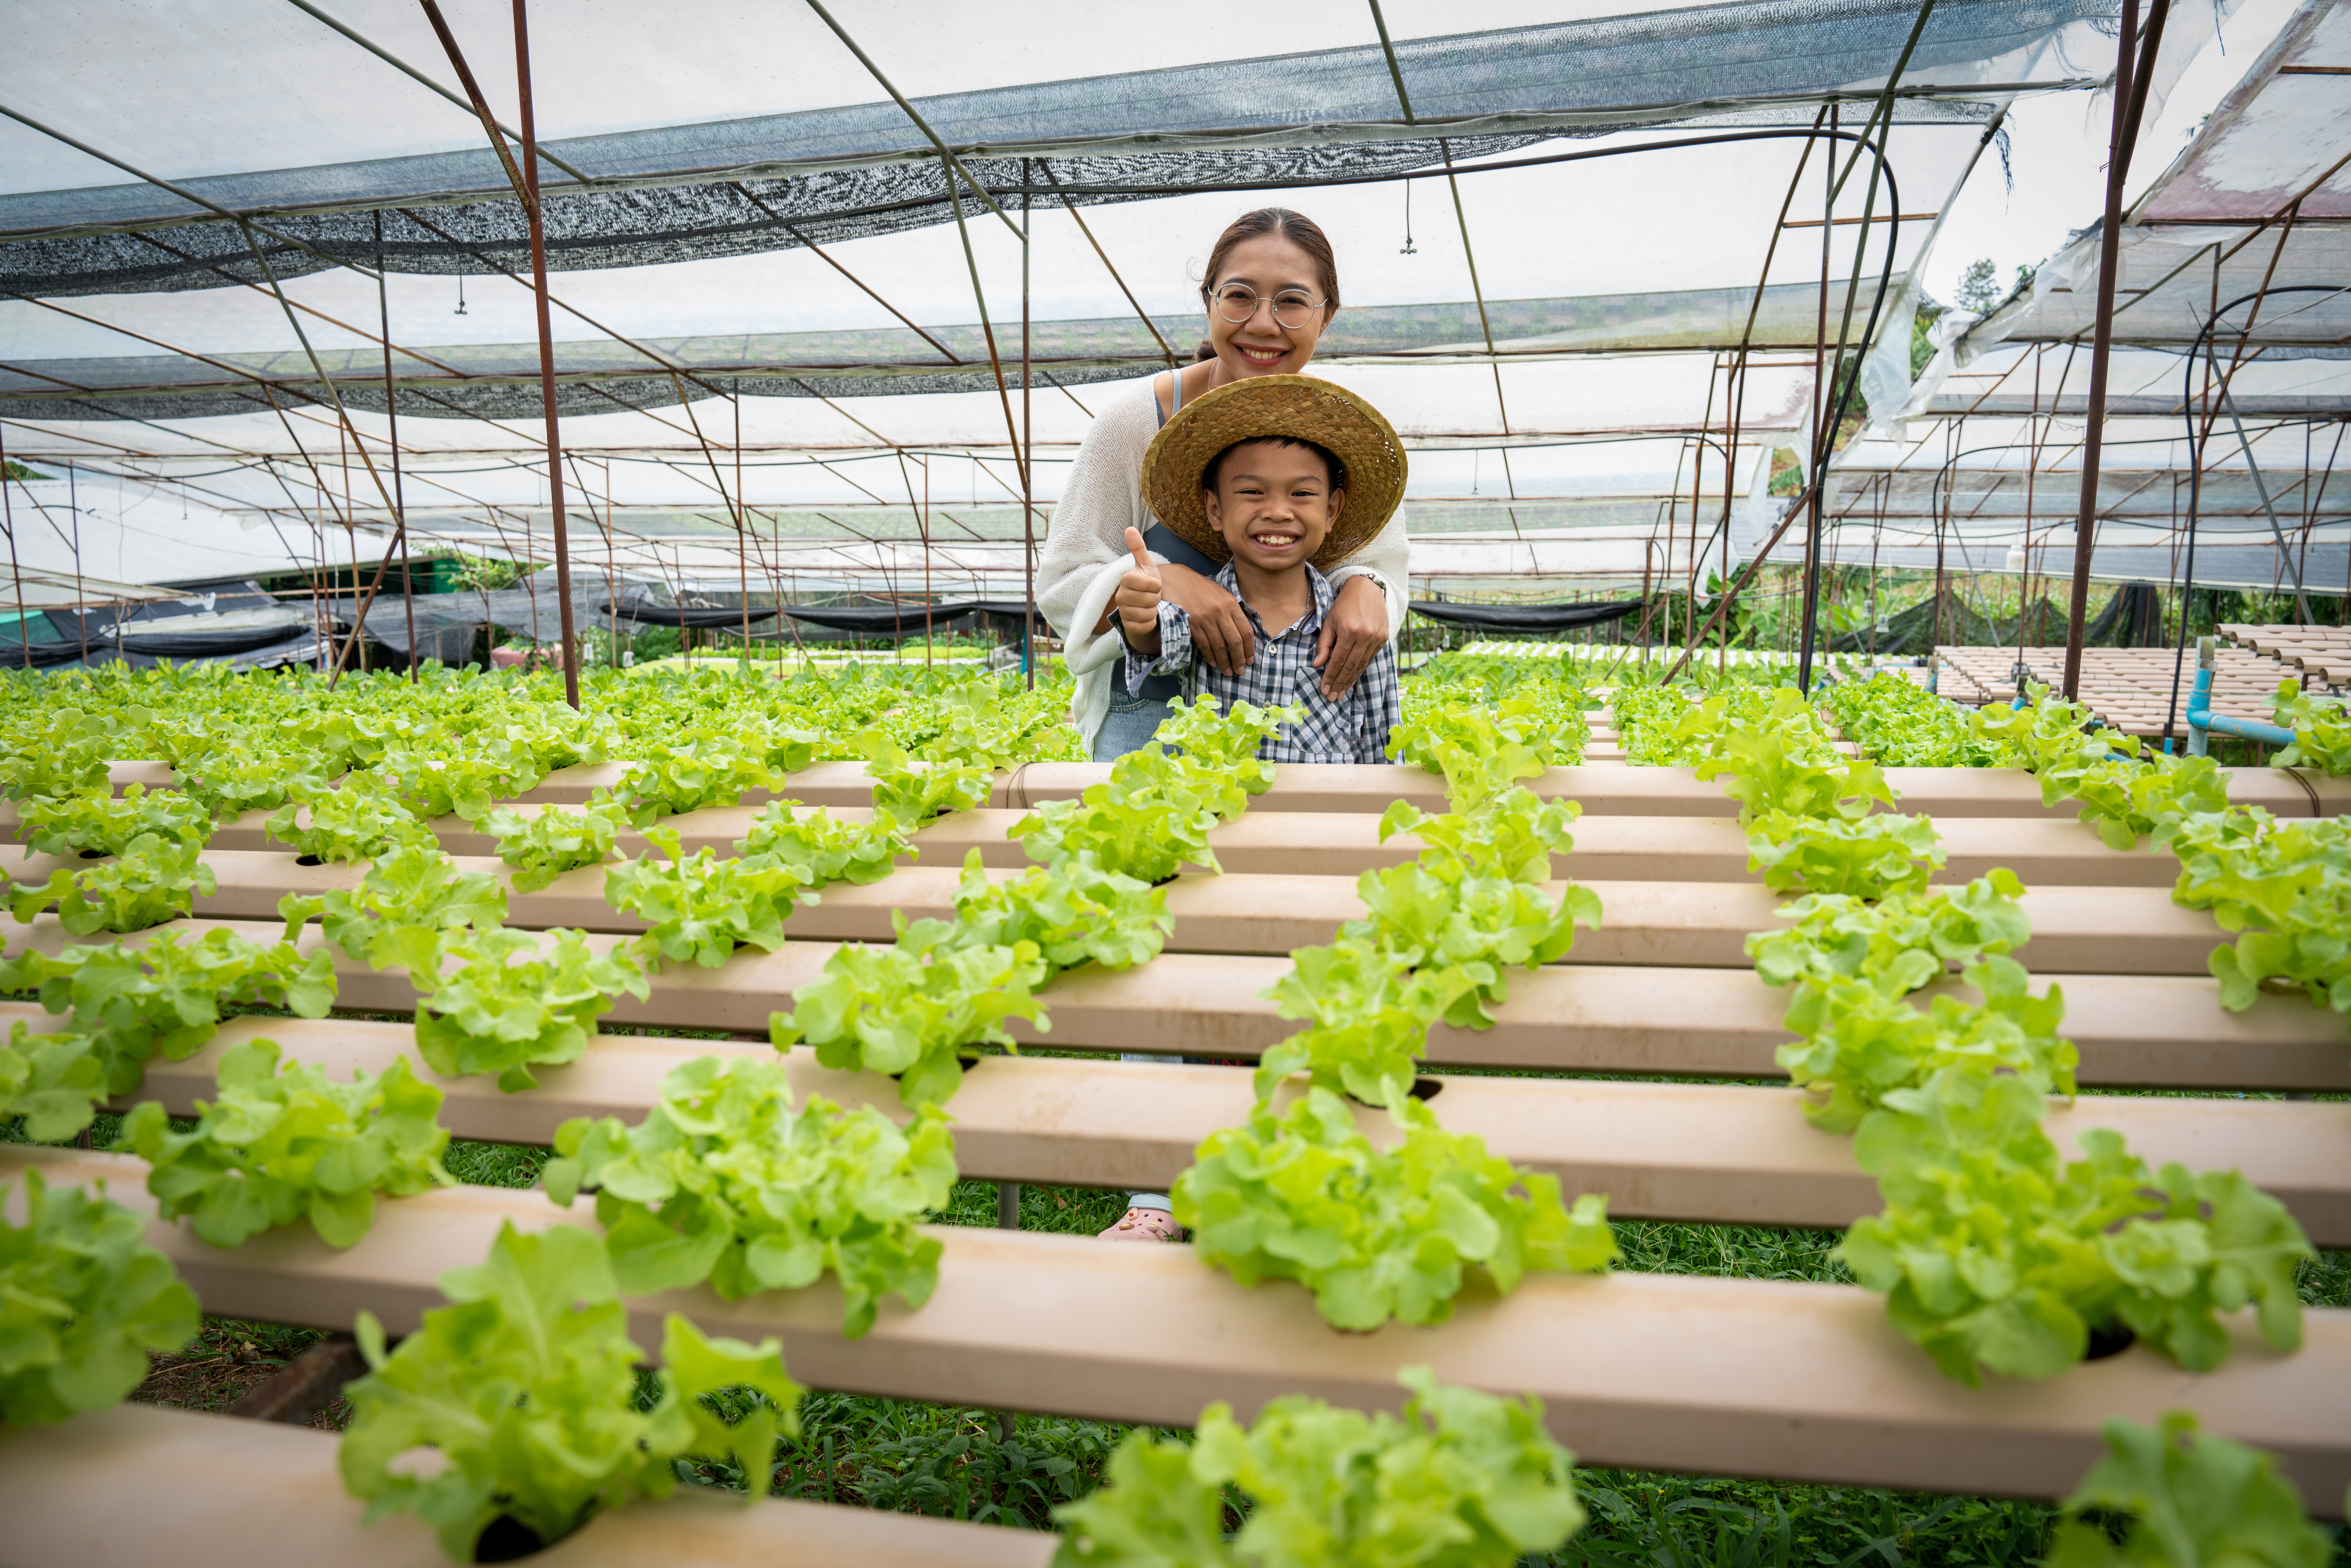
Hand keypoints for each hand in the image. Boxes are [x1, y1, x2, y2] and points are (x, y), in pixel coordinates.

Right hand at [1112, 527, 1163, 650]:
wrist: (1143, 606)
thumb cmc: (1146, 584)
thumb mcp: (1146, 565)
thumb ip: (1138, 548)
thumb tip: (1129, 528)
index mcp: (1126, 579)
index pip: (1149, 584)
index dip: (1156, 585)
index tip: (1154, 585)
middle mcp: (1120, 596)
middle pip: (1149, 600)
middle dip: (1156, 599)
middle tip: (1153, 596)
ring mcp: (1123, 612)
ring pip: (1147, 614)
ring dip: (1153, 611)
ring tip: (1149, 606)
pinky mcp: (1128, 626)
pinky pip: (1145, 626)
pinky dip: (1150, 623)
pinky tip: (1146, 617)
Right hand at [1156, 562, 1255, 674]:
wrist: (1176, 580)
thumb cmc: (1200, 587)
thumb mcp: (1221, 593)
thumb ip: (1232, 610)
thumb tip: (1242, 631)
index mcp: (1231, 604)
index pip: (1246, 631)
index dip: (1250, 648)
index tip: (1250, 660)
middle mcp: (1220, 612)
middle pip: (1234, 641)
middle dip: (1239, 659)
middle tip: (1240, 670)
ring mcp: (1205, 619)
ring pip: (1219, 646)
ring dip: (1224, 662)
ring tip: (1228, 671)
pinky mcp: (1191, 624)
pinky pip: (1204, 645)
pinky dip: (1210, 656)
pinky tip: (1214, 663)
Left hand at [1311, 575, 1389, 700]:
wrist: (1367, 589)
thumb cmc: (1343, 605)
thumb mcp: (1329, 622)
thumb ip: (1324, 644)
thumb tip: (1317, 665)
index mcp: (1349, 631)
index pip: (1338, 661)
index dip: (1330, 677)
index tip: (1324, 690)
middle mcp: (1365, 636)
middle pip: (1350, 667)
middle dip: (1340, 684)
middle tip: (1332, 697)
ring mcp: (1376, 638)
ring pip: (1361, 665)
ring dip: (1350, 681)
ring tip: (1341, 693)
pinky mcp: (1383, 638)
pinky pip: (1369, 659)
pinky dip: (1360, 670)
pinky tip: (1352, 679)